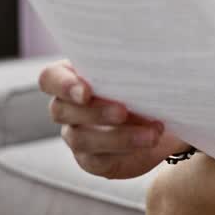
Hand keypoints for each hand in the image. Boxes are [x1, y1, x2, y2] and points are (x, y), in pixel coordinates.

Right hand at [37, 59, 187, 178]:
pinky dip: (125, 150)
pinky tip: (149, 140)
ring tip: (152, 132)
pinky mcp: (91, 159)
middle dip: (95, 111)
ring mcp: (76, 134)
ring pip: (80, 138)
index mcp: (73, 76)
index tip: (87, 90)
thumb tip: (154, 54)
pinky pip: (97, 160)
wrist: (163, 120)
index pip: (50, 78)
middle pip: (61, 109)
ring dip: (118, 136)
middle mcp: (68, 106)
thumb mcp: (142, 71)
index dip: (63, 84)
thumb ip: (135, 64)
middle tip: (124, 111)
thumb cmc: (148, 85)